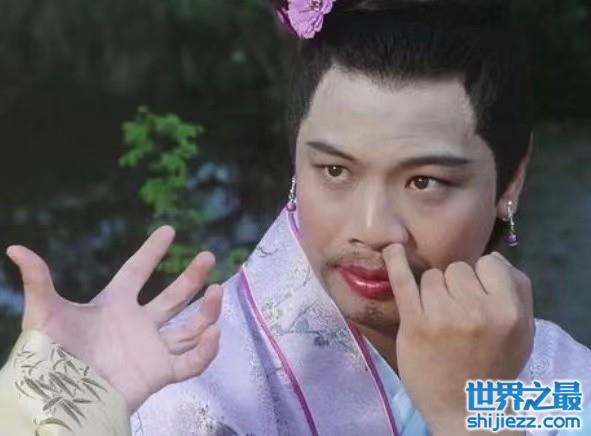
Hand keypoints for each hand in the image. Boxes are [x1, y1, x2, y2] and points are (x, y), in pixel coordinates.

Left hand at [6, 226, 222, 412]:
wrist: (60, 399)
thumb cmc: (52, 355)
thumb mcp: (45, 314)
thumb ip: (38, 281)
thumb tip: (15, 249)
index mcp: (114, 306)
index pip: (136, 272)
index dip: (151, 251)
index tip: (168, 230)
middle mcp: (137, 324)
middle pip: (173, 297)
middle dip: (192, 277)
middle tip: (208, 256)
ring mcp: (151, 349)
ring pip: (189, 328)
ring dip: (206, 310)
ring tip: (217, 290)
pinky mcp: (160, 373)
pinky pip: (191, 362)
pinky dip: (206, 349)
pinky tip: (213, 331)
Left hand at [383, 243, 533, 435]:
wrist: (467, 407)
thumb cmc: (495, 365)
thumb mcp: (523, 330)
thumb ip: (518, 289)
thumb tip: (494, 257)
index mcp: (508, 310)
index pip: (488, 263)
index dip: (481, 278)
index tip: (476, 296)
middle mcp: (477, 310)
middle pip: (456, 269)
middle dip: (455, 286)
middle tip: (456, 314)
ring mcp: (442, 315)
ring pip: (431, 276)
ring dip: (433, 292)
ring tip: (438, 319)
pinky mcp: (415, 323)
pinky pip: (403, 281)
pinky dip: (395, 262)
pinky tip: (392, 249)